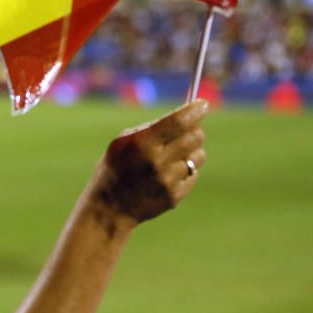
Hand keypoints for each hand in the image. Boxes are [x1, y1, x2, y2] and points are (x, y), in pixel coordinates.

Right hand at [90, 100, 207, 230]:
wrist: (109, 208)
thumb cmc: (115, 168)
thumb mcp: (122, 142)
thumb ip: (151, 128)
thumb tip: (184, 116)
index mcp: (142, 143)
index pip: (179, 121)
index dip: (194, 110)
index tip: (202, 105)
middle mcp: (157, 161)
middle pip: (195, 137)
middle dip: (195, 130)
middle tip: (189, 129)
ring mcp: (168, 181)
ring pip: (198, 156)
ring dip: (191, 151)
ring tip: (174, 155)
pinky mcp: (175, 196)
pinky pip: (193, 174)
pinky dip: (185, 170)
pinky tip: (167, 174)